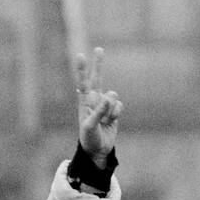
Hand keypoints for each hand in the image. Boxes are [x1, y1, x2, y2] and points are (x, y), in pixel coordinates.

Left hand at [74, 47, 122, 166]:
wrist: (97, 150)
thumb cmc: (89, 138)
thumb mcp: (90, 127)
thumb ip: (98, 112)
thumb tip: (106, 97)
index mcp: (84, 102)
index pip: (83, 83)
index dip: (83, 70)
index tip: (80, 55)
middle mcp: (93, 100)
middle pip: (97, 78)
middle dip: (98, 64)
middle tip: (99, 49)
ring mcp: (104, 104)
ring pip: (113, 96)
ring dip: (111, 108)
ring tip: (104, 120)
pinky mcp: (113, 110)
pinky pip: (119, 105)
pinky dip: (116, 113)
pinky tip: (110, 121)